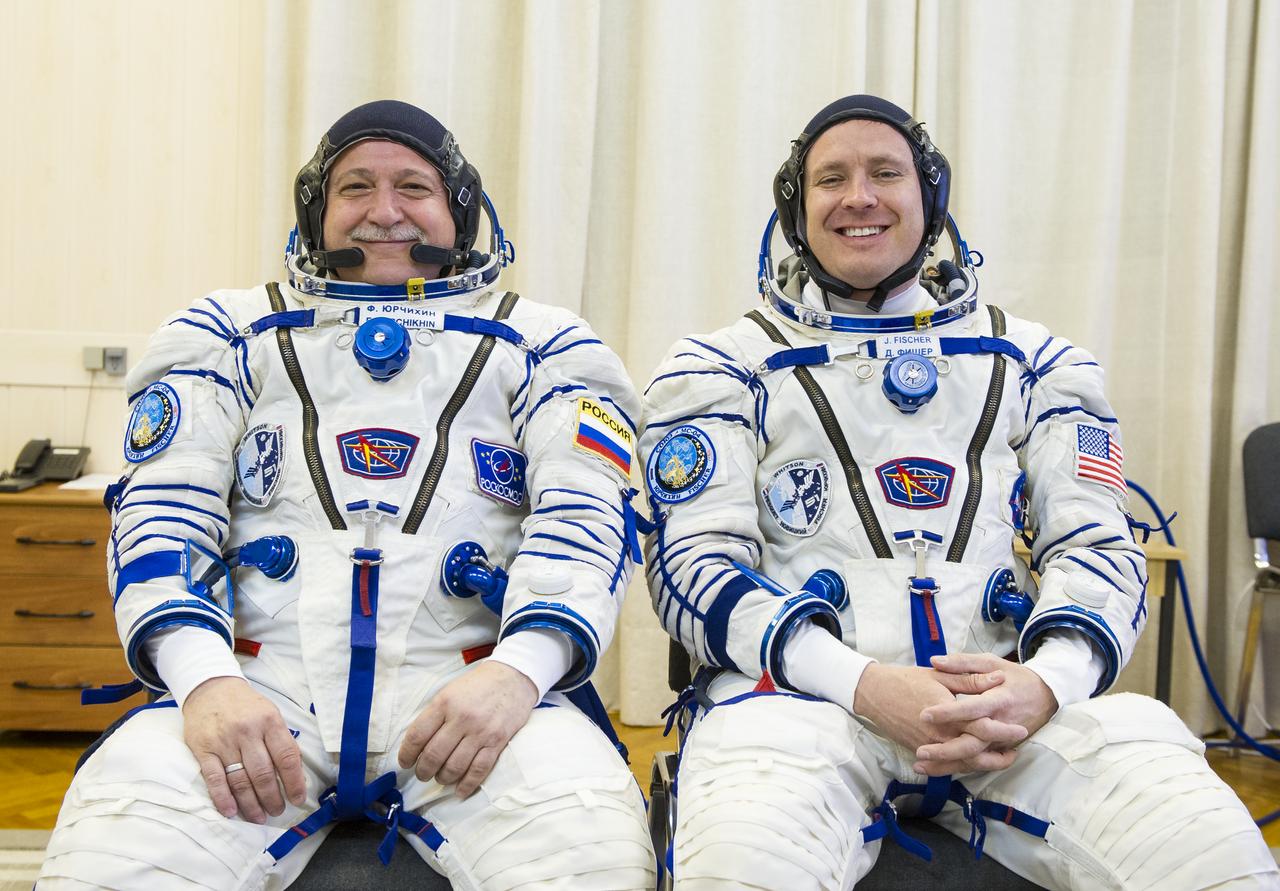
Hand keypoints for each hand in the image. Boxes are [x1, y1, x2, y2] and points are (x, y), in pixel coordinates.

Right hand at [183, 676, 305, 822]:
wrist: (211, 688)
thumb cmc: (246, 705)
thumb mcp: (270, 714)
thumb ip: (281, 740)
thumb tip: (295, 773)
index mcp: (269, 722)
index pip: (286, 757)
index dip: (294, 782)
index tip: (298, 799)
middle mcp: (247, 732)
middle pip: (263, 773)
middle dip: (272, 798)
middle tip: (277, 811)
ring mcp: (224, 741)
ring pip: (240, 780)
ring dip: (251, 803)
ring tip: (259, 817)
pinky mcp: (203, 749)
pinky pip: (214, 778)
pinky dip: (223, 798)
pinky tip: (231, 811)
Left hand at [398, 661, 538, 797]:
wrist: (512, 677)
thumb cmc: (477, 685)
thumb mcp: (450, 691)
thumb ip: (434, 715)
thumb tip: (416, 744)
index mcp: (444, 703)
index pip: (417, 736)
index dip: (406, 754)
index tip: (405, 763)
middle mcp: (461, 718)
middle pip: (433, 755)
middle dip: (423, 771)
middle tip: (423, 774)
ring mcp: (480, 731)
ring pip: (454, 766)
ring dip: (443, 778)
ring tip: (440, 778)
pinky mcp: (497, 742)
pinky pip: (478, 770)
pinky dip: (467, 785)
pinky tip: (459, 791)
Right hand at [853, 663, 1026, 776]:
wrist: (874, 694)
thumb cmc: (906, 680)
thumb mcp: (940, 675)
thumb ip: (971, 680)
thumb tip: (999, 678)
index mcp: (947, 714)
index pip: (982, 728)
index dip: (1004, 731)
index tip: (1020, 729)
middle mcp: (939, 735)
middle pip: (975, 752)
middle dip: (998, 755)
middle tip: (1016, 750)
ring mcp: (928, 746)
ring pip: (962, 763)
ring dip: (984, 764)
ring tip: (1001, 760)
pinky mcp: (920, 750)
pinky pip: (946, 764)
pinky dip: (963, 766)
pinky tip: (974, 762)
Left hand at [914, 653, 1058, 774]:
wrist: (1045, 696)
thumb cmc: (1014, 677)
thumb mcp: (991, 663)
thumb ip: (963, 663)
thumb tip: (934, 660)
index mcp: (999, 699)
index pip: (973, 708)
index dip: (950, 712)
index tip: (925, 714)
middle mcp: (1001, 724)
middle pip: (974, 743)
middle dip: (947, 750)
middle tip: (921, 750)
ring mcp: (1002, 740)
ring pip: (974, 759)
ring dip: (947, 764)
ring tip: (920, 766)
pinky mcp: (1001, 749)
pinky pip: (978, 762)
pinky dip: (957, 767)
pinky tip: (935, 769)